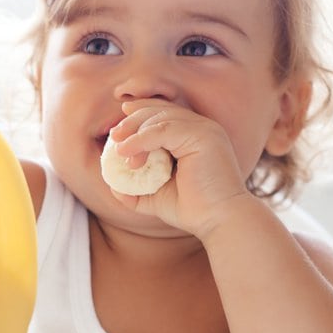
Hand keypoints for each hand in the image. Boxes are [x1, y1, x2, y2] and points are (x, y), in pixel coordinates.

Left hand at [109, 100, 247, 239]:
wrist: (219, 222)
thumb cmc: (194, 211)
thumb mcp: (158, 197)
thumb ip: (137, 189)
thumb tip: (113, 186)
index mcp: (196, 136)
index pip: (166, 112)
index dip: (141, 111)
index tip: (120, 122)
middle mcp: (203, 128)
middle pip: (161, 110)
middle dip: (133, 120)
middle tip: (114, 136)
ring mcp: (205, 130)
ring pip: (161, 117)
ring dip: (135, 131)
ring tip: (120, 151)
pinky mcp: (204, 137)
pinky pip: (164, 129)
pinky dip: (141, 138)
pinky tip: (127, 152)